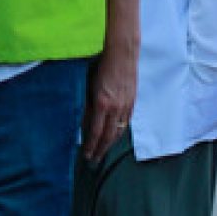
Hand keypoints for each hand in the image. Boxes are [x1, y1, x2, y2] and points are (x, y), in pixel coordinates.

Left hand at [82, 42, 136, 161]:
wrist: (122, 55)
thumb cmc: (101, 66)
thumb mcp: (89, 85)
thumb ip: (87, 105)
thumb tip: (84, 123)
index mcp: (101, 103)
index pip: (95, 131)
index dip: (91, 145)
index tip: (86, 155)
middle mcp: (115, 108)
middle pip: (108, 136)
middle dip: (100, 149)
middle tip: (93, 161)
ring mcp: (126, 106)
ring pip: (118, 131)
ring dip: (110, 144)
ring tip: (102, 152)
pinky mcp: (132, 103)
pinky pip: (125, 123)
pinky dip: (119, 132)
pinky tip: (114, 137)